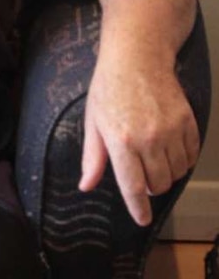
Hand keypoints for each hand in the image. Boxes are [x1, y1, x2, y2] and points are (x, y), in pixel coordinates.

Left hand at [79, 50, 199, 225]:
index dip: (137, 208)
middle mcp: (148, 139)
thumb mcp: (93, 123)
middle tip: (141, 177)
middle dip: (150, 188)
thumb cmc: (108, 90)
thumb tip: (86, 186)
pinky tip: (170, 152)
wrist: (137, 59)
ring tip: (153, 161)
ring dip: (166, 174)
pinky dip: (183, 160)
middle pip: (158, 184)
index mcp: (120, 141)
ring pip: (177, 172)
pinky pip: (191, 155)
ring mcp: (171, 130)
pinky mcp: (188, 121)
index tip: (141, 220)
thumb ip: (92, 158)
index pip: (132, 186)